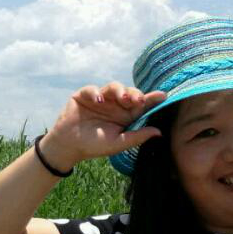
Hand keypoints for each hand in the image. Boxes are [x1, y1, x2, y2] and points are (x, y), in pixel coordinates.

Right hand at [44, 81, 166, 165]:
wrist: (69, 146)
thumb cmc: (95, 146)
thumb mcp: (118, 144)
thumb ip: (137, 137)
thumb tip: (159, 132)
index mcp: (125, 116)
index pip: (140, 105)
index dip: (152, 99)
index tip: (164, 96)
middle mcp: (115, 105)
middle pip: (129, 93)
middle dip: (135, 94)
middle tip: (137, 100)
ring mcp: (100, 99)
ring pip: (113, 87)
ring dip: (119, 90)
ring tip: (122, 98)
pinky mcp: (84, 95)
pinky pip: (92, 89)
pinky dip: (95, 93)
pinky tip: (99, 100)